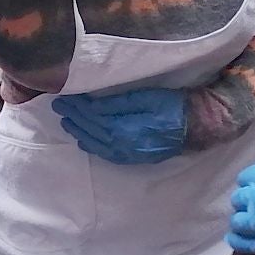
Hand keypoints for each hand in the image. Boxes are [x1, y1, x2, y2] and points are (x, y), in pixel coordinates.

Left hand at [52, 87, 190, 164]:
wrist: (196, 127)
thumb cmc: (173, 107)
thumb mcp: (148, 98)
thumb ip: (120, 103)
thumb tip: (94, 105)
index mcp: (124, 129)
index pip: (93, 116)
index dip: (77, 106)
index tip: (64, 96)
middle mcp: (122, 145)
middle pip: (91, 130)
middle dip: (74, 117)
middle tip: (58, 106)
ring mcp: (127, 154)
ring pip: (96, 143)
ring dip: (79, 131)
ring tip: (66, 121)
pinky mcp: (133, 157)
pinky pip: (106, 154)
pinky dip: (92, 146)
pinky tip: (84, 141)